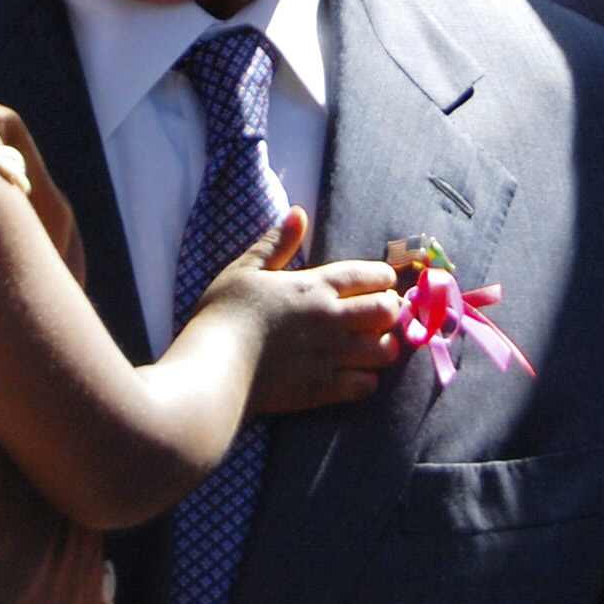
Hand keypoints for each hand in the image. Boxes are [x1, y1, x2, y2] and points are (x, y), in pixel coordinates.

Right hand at [194, 209, 401, 414]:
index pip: (367, 276)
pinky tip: (357, 376)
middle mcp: (330, 318)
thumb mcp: (245, 269)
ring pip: (384, 350)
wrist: (213, 366)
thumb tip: (298, 214)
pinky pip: (365, 385)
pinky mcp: (322, 389)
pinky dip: (367, 380)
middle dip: (390, 310)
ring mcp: (329, 355)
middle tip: (381, 315)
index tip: (384, 282)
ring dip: (384, 346)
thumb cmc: (224, 313)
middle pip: (386, 311)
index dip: (383, 278)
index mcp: (313, 286)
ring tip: (375, 346)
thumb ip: (276, 243)